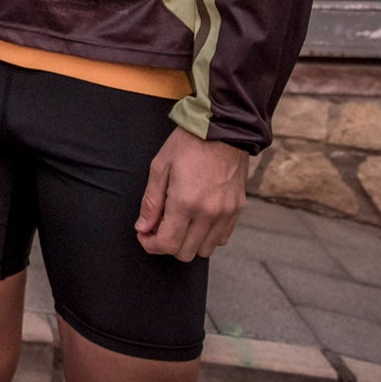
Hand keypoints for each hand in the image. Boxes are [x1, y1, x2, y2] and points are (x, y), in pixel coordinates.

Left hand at [135, 128, 247, 260]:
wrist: (223, 129)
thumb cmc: (187, 144)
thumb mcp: (160, 167)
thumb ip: (150, 202)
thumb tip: (143, 228)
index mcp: (185, 203)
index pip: (167, 244)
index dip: (150, 245)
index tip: (144, 234)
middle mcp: (208, 213)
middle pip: (185, 252)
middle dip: (167, 244)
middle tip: (159, 226)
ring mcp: (225, 213)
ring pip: (204, 250)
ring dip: (188, 242)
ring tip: (179, 222)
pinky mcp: (237, 210)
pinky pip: (221, 238)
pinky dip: (207, 236)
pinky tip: (197, 218)